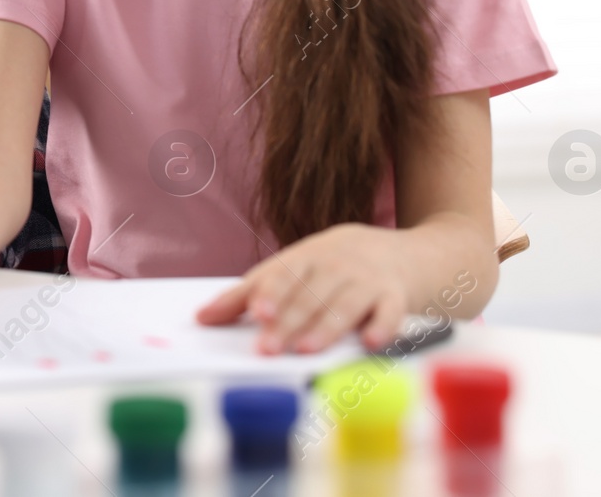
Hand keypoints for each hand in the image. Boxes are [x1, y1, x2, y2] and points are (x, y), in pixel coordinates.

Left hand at [196, 223, 408, 353]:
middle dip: (289, 322)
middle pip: (310, 295)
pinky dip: (382, 326)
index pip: (284, 275)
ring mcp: (367, 280)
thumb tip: (201, 317)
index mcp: (305, 258)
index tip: (256, 314)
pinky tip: (370, 343)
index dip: (270, 294)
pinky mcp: (395, 297)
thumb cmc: (331, 266)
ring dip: (326, 327)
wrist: (399, 252)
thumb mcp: (291, 270)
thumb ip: (246, 294)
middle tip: (268, 348)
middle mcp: (335, 266)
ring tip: (306, 349)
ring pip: (345, 304)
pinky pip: (390, 312)